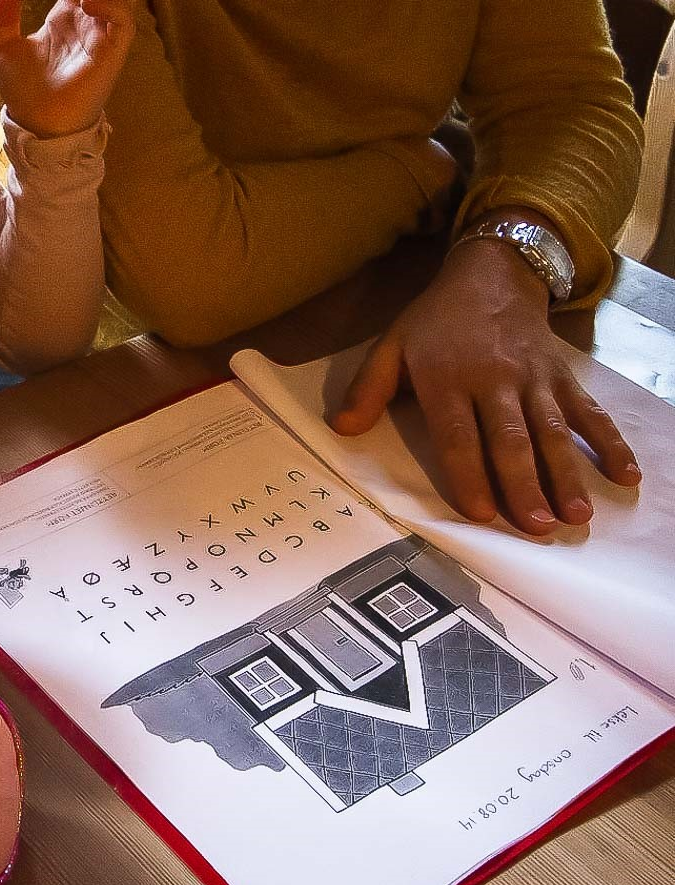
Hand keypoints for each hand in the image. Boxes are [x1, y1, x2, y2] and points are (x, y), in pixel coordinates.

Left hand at [0, 0, 134, 137]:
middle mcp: (84, 26)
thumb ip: (2, 14)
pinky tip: (85, 3)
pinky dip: (111, 5)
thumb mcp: (3, 47)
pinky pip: (124, 21)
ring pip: (115, 1)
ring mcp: (99, 39)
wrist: (37, 124)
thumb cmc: (23, 93)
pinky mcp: (110, 54)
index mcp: (61, 20)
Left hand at [330, 232, 640, 534]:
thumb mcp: (392, 346)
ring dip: (566, 474)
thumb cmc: (435, 321)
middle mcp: (495, 381)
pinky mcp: (563, 375)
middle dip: (524, 484)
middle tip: (537, 527)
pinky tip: (626, 475)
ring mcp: (534, 379)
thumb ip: (368, 389)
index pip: (459, 435)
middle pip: (511, 439)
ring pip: (552, 431)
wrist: (492, 273)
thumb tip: (341, 429)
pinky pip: (589, 411)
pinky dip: (609, 442)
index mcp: (448, 380)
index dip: (470, 474)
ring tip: (575, 515)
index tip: (482, 512)